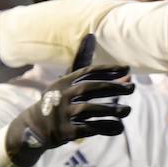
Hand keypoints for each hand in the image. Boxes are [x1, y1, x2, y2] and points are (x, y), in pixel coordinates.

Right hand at [5, 35, 133, 166]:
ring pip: (90, 110)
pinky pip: (89, 129)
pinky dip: (105, 128)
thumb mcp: (66, 79)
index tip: (127, 69)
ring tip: (128, 110)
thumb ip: (81, 61)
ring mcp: (62, 114)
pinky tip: (118, 127)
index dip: (108, 70)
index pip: (87, 71)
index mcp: (64, 82)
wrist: (34, 127)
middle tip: (133, 88)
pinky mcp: (65, 132)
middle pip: (90, 88)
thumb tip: (91, 35)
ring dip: (112, 110)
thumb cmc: (58, 99)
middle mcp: (62, 96)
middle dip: (113, 87)